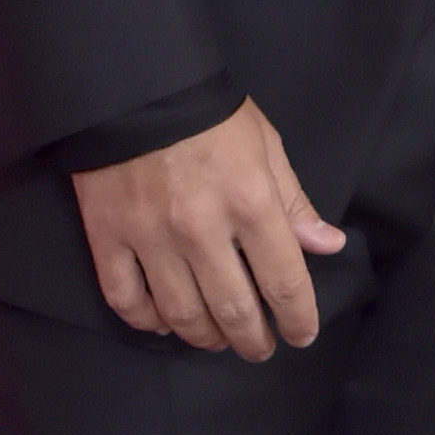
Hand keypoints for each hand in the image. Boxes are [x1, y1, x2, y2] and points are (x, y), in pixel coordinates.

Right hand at [73, 101, 346, 359]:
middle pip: (233, 310)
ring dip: (205, 337)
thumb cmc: (209, 114)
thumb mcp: (265, 146)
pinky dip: (147, 320)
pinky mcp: (107, 237)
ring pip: (181, 314)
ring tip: (218, 340)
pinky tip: (163, 322)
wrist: (134, 86)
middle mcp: (202, 229)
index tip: (301, 335)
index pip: (284, 282)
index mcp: (250, 203)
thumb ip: (294, 202)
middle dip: (253, 340)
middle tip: (260, 348)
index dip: (297, 318)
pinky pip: (125, 299)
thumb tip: (327, 246)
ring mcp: (150, 237)